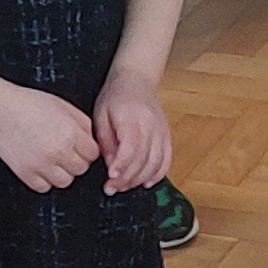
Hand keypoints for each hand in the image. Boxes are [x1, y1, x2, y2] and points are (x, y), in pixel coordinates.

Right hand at [0, 85, 99, 193]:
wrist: (0, 110)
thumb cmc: (29, 104)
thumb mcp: (63, 106)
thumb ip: (82, 123)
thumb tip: (91, 139)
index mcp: (70, 133)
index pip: (93, 154)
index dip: (88, 149)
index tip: (81, 147)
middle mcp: (58, 151)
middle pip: (81, 169)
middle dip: (76, 161)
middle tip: (66, 152)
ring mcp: (41, 165)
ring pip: (65, 182)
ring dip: (62, 172)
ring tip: (53, 160)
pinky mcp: (26, 173)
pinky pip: (44, 187)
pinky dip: (44, 180)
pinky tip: (41, 166)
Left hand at [94, 72, 172, 191]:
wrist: (137, 80)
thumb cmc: (115, 97)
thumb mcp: (101, 115)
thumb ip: (106, 141)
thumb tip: (111, 166)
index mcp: (131, 118)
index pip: (131, 147)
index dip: (122, 166)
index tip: (111, 178)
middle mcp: (150, 125)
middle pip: (143, 159)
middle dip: (127, 178)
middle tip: (111, 188)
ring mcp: (161, 131)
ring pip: (156, 162)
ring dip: (140, 179)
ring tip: (124, 186)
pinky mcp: (167, 136)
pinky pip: (166, 159)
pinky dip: (158, 174)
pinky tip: (146, 182)